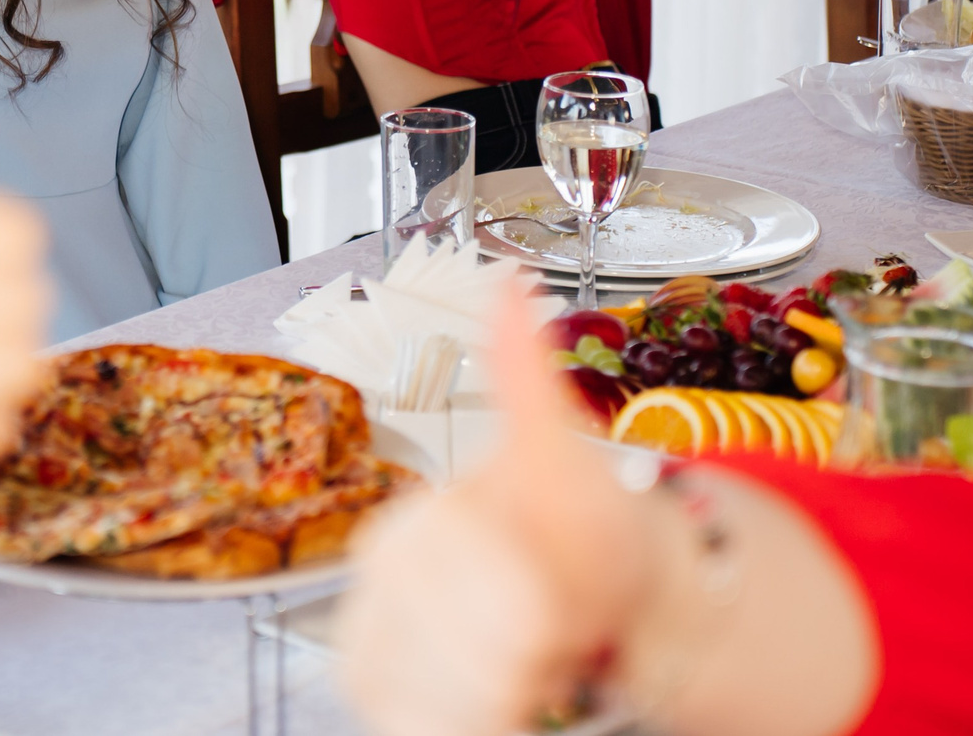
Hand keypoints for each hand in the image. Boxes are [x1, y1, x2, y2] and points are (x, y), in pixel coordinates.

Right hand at [336, 283, 657, 734]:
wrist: (592, 600)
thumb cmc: (576, 528)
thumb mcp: (563, 450)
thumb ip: (524, 374)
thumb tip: (512, 281)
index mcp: (412, 525)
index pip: (451, 570)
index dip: (520, 594)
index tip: (562, 599)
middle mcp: (382, 589)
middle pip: (450, 643)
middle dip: (525, 648)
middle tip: (561, 633)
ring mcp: (380, 649)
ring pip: (439, 701)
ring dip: (509, 693)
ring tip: (543, 665)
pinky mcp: (389, 700)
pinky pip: (424, 728)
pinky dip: (479, 721)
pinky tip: (517, 699)